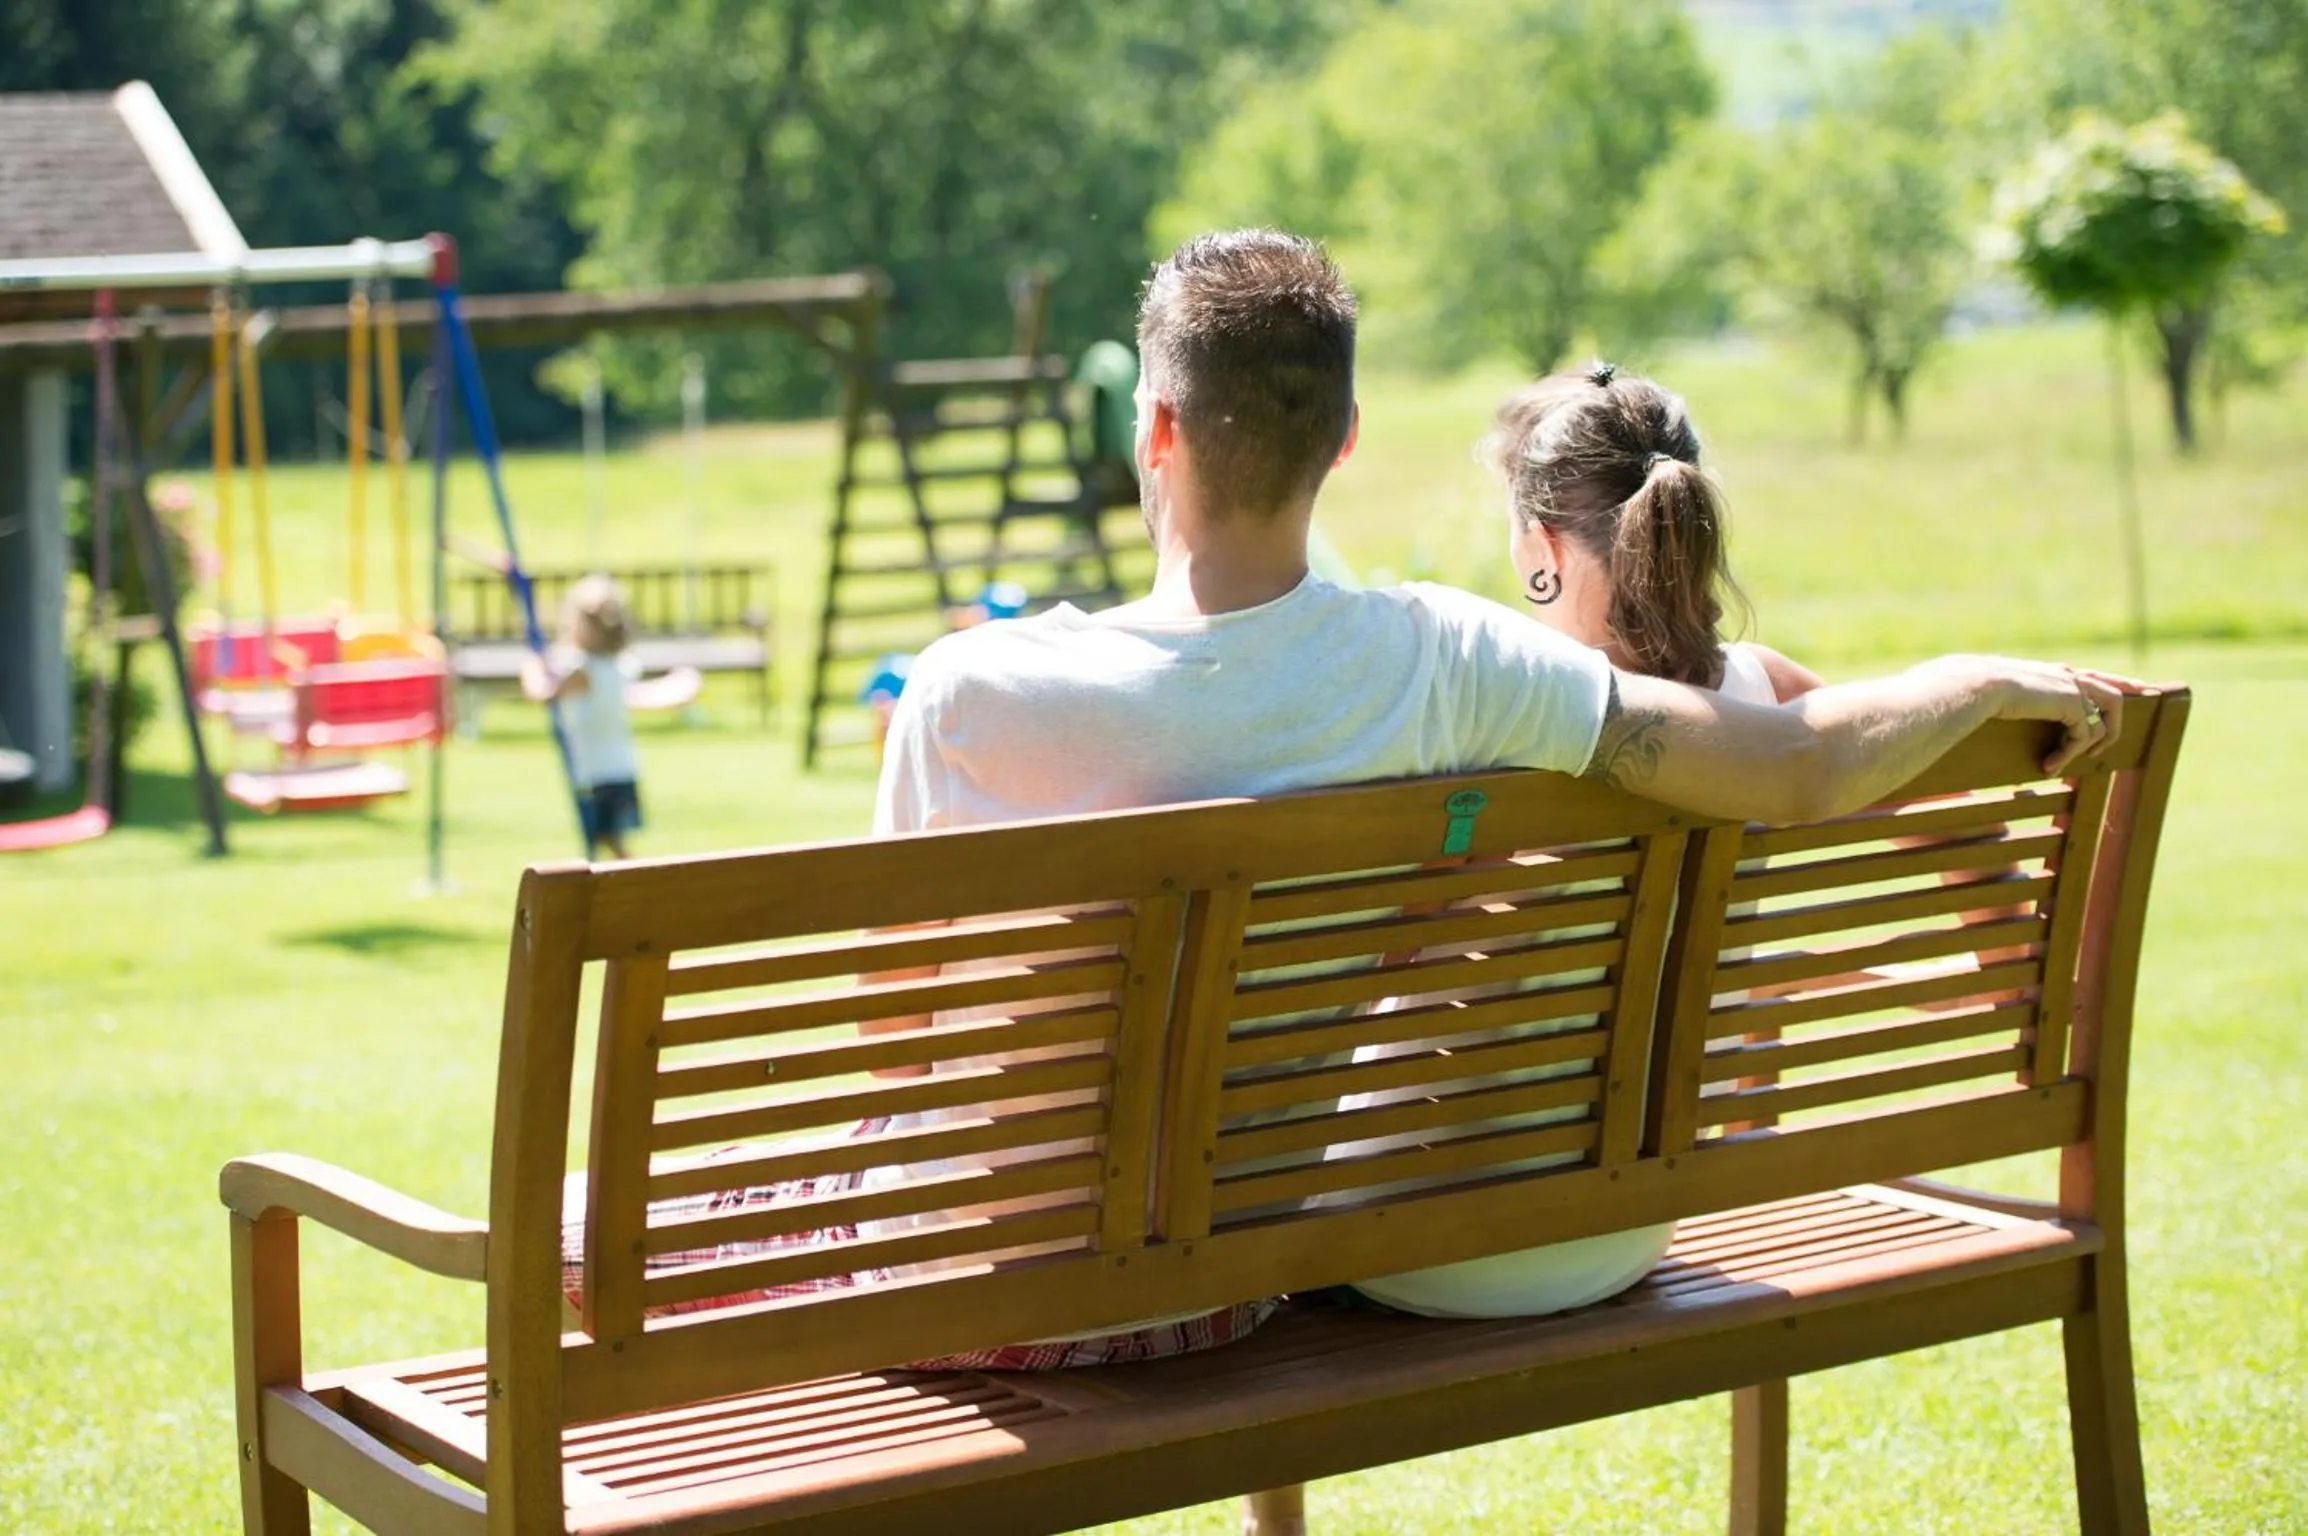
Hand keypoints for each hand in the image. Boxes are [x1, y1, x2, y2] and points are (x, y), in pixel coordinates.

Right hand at [1969, 657, 2136, 774]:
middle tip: (2109, 744)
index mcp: (2055, 672)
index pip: (2095, 676)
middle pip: (2113, 694)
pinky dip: (2069, 754)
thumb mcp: (2001, 692)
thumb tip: (1999, 704)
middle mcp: (2069, 676)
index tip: (2143, 688)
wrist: (1979, 684)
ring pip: (2105, 719)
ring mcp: (2074, 688)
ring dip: (2092, 744)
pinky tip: (2050, 765)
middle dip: (2121, 717)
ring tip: (2069, 761)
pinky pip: (2084, 736)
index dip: (2121, 682)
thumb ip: (2014, 697)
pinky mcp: (2073, 705)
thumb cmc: (1978, 689)